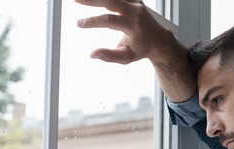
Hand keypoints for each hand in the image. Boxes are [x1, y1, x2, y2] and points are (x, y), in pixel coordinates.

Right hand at [75, 0, 196, 101]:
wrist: (159, 39)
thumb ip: (110, 56)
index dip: (93, 21)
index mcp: (133, 26)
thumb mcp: (127, 57)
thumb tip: (93, 54)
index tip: (79, 24)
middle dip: (92, 0)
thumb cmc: (141, 49)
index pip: (110, 20)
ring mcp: (136, 3)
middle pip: (111, 1)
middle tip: (75, 0)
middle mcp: (136, 11)